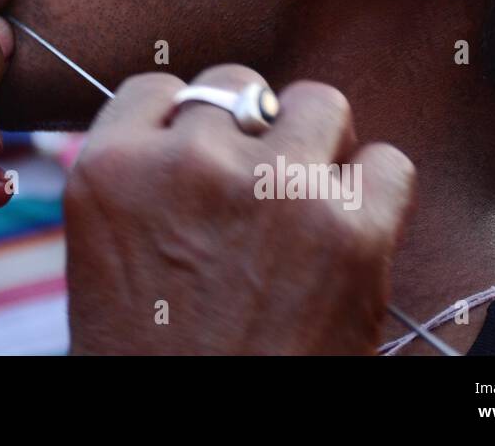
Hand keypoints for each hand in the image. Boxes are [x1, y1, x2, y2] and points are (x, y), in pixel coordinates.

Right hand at [64, 66, 414, 354]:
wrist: (202, 443)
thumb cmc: (153, 359)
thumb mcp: (107, 253)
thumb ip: (141, 179)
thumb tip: (194, 124)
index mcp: (109, 169)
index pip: (157, 89)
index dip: (183, 124)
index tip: (198, 160)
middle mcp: (187, 162)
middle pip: (235, 85)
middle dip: (248, 128)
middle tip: (256, 186)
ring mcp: (271, 188)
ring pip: (317, 104)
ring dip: (315, 146)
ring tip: (307, 202)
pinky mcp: (349, 228)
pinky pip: (388, 163)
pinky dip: (378, 192)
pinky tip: (352, 233)